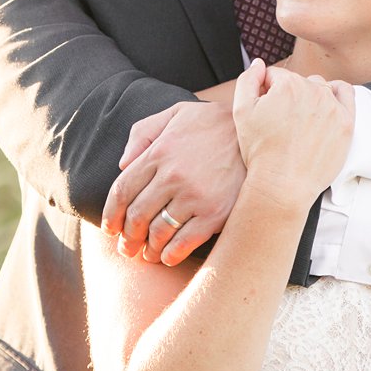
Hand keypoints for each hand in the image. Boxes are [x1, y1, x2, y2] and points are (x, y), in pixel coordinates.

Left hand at [103, 100, 244, 266]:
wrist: (261, 133)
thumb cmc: (214, 124)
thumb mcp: (177, 113)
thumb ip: (144, 132)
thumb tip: (123, 163)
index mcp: (159, 152)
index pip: (122, 190)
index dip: (110, 215)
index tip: (110, 228)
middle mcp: (173, 175)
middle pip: (137, 215)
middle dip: (127, 237)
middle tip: (127, 247)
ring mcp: (195, 196)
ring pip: (158, 232)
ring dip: (148, 249)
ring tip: (147, 254)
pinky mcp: (216, 213)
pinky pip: (184, 242)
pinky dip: (171, 255)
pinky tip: (168, 257)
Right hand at [232, 60, 353, 211]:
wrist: (282, 185)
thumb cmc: (261, 152)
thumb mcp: (241, 111)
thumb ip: (248, 80)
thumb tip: (259, 64)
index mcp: (288, 84)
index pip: (275, 76)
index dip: (266, 93)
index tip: (266, 111)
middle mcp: (313, 90)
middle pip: (298, 82)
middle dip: (288, 96)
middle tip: (281, 121)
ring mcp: (332, 106)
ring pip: (320, 88)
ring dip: (310, 97)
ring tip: (300, 121)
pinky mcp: (346, 122)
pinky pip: (346, 95)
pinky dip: (336, 96)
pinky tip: (326, 107)